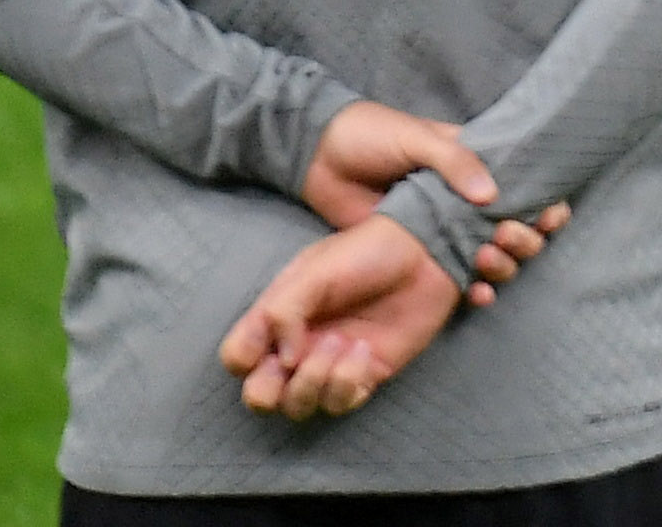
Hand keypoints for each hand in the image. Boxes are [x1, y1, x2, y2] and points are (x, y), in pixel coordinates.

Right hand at [219, 218, 462, 420]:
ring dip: (314, 380)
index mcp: (277, 317)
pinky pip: (339, 403)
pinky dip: (346, 383)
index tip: (265, 342)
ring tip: (341, 342)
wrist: (423, 256)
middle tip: (292, 361)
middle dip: (268, 391)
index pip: (237, 357)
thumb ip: (284, 310)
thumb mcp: (315, 270)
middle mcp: (296, 346)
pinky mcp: (362, 377)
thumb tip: (280, 359)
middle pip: (260, 396)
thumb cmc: (365, 253)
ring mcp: (328, 365)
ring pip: (298, 406)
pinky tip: (363, 352)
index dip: (243, 359)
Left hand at [299, 105, 557, 282]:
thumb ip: (453, 162)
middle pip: (512, 224)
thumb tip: (491, 196)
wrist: (318, 157)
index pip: (519, 183)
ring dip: (501, 263)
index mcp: (468, 162)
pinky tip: (477, 294)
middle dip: (524, 237)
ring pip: (488, 252)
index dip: (542, 201)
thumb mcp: (415, 138)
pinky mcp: (414, 254)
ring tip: (488, 264)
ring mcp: (440, 228)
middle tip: (510, 238)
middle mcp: (461, 198)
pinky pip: (453, 274)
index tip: (553, 214)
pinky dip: (472, 286)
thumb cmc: (371, 135)